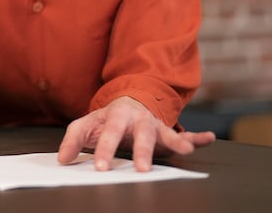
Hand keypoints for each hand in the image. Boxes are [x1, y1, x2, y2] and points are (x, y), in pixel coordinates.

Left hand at [57, 96, 216, 171]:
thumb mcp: (87, 125)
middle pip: (141, 134)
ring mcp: (156, 126)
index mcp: (116, 116)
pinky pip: (187, 135)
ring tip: (185, 149)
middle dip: (142, 151)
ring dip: (176, 141)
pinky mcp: (170, 133)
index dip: (104, 150)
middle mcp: (139, 120)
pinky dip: (198, 138)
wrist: (129, 102)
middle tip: (142, 168)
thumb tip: (63, 160)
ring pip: (167, 133)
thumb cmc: (107, 119)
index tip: (101, 168)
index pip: (109, 134)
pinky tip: (208, 138)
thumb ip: (74, 140)